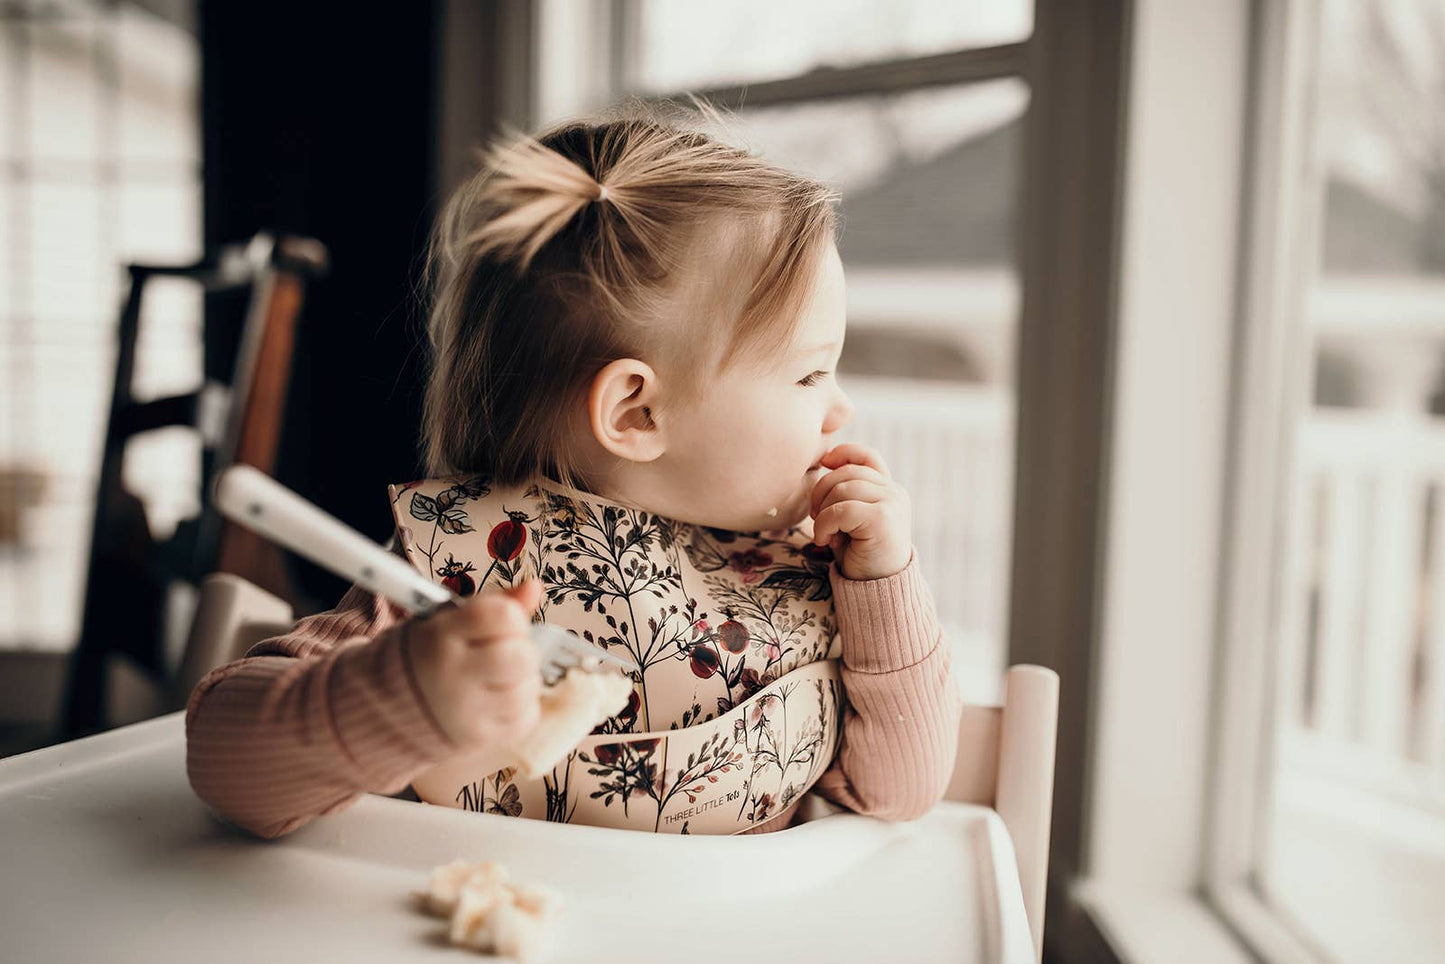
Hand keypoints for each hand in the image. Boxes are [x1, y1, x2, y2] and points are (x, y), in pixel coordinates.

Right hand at [402, 579, 543, 747]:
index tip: (500, 621)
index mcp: (441, 637)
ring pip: (528, 687)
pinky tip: (499, 697)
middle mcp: (452, 675)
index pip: (501, 615)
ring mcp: (466, 711)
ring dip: (523, 677)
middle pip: (521, 656)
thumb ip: (495, 604)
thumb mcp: (450, 620)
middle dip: (521, 648)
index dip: (510, 614)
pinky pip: (527, 716)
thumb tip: (534, 587)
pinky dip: (522, 705)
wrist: (390, 709)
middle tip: (502, 650)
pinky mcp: (479, 737)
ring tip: (498, 674)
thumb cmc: (431, 655)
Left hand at [808, 443, 912, 579]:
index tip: (824, 463)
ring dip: (822, 513)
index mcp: (888, 490)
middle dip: (821, 492)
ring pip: (841, 490)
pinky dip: (824, 525)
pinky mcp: (883, 518)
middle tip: (816, 518)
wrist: (878, 590)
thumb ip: (845, 492)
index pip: (867, 457)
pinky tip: (825, 541)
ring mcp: (892, 503)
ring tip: (824, 533)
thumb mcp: (851, 519)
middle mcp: (894, 492)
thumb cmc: (859, 555)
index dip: (844, 453)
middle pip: (846, 473)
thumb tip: (825, 462)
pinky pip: (840, 509)